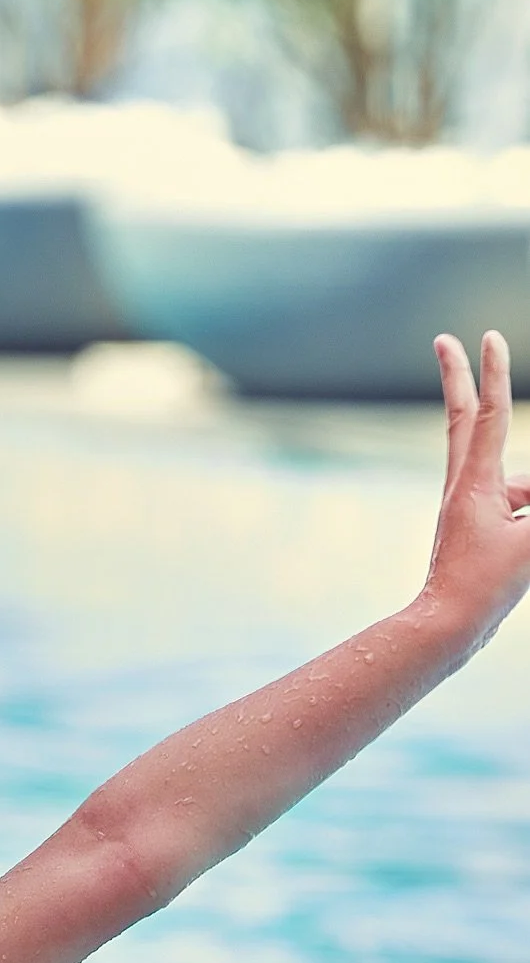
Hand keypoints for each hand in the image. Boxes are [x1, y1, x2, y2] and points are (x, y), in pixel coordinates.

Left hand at [424, 332, 529, 650]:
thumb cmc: (483, 588)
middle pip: (463, 418)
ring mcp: (467, 506)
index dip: (491, 373)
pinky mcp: (474, 527)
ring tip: (509, 546)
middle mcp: (464, 486)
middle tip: (442, 339)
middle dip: (458, 377)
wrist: (447, 628)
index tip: (487, 335)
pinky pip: (517, 507)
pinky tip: (523, 544)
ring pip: (515, 479)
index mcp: (474, 484)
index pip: (487, 415)